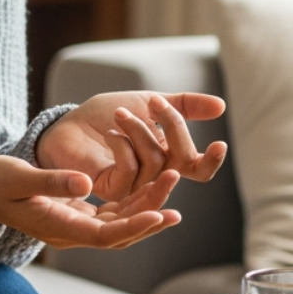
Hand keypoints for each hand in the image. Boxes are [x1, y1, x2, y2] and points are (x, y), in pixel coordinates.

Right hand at [0, 154, 183, 249]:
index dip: (134, 226)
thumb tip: (86, 183)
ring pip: (119, 223)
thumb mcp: (19, 177)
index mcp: (57, 228)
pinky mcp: (77, 214)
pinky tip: (151, 187)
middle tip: (174, 183)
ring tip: (171, 182)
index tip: (159, 213)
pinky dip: (132, 202)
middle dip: (149, 210)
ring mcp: (74, 225)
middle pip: (119, 231)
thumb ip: (52, 181)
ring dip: (145, 205)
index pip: (104, 235)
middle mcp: (70, 233)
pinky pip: (111, 214)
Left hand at [35, 92, 227, 202]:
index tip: (219, 143)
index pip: (198, 168)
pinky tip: (110, 134)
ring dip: (139, 130)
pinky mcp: (112, 190)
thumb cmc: (108, 114)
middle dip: (172, 126)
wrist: (71, 122)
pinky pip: (130, 169)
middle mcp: (155, 177)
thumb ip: (184, 105)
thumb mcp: (150, 103)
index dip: (211, 160)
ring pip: (155, 162)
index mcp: (169, 158)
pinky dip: (122, 144)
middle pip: (181, 161)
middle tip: (154, 103)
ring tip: (120, 114)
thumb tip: (221, 106)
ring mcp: (135, 187)